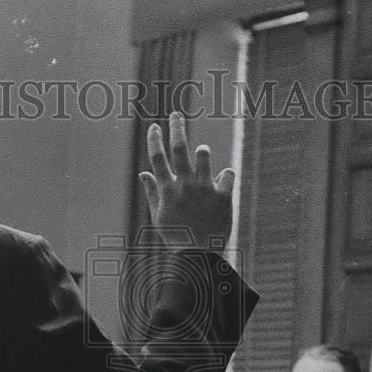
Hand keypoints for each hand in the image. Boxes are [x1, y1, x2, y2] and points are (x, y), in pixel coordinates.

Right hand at [138, 112, 234, 249]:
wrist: (198, 256)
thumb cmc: (176, 237)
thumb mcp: (159, 216)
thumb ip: (152, 192)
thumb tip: (143, 173)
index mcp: (167, 190)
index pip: (157, 158)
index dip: (155, 139)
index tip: (154, 126)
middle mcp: (185, 185)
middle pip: (179, 148)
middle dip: (176, 127)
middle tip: (175, 114)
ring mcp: (205, 190)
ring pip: (204, 155)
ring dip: (202, 152)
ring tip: (201, 152)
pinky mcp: (223, 197)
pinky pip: (228, 174)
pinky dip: (226, 175)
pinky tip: (224, 179)